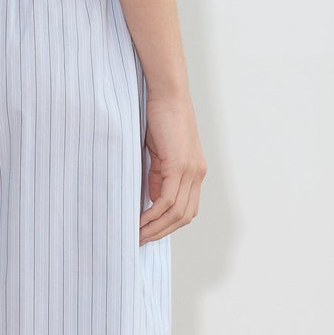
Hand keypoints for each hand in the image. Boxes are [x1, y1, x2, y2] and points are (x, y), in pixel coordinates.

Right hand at [140, 93, 205, 241]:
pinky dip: (153, 214)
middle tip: (139, 240)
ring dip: (155, 227)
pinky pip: (167, 200)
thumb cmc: (160, 117)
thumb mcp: (159, 153)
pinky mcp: (179, 166)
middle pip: (184, 216)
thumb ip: (158, 175)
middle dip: (161, 232)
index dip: (168, 226)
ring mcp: (191, 171)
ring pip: (176, 212)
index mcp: (195, 172)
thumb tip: (153, 199)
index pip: (186, 210)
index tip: (148, 233)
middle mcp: (197, 174)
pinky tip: (139, 220)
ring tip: (136, 234)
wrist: (167, 93)